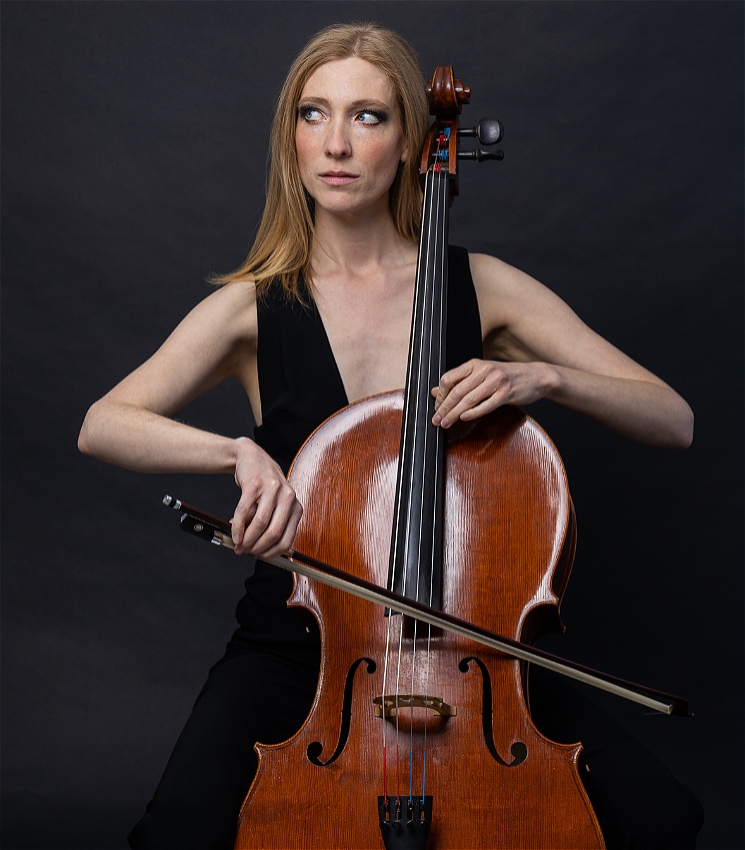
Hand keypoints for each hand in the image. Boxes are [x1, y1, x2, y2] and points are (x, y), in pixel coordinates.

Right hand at [230, 438, 302, 557]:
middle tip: (245, 552)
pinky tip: (233, 532)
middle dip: (257, 547)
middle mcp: (288, 497)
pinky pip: (244, 511)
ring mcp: (272, 489)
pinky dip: (237, 526)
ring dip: (246, 539)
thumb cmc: (263, 487)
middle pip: (274, 533)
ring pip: (260, 524)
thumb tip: (264, 552)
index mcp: (296, 507)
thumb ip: (272, 527)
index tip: (258, 556)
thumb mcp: (275, 506)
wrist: (251, 458)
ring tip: (238, 544)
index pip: (287, 539)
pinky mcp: (255, 484)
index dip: (270, 553)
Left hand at [431, 359, 551, 427]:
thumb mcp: (482, 375)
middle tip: (436, 420)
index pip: (449, 378)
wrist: (536, 376)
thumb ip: (460, 383)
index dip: (440, 395)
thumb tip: (435, 392)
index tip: (436, 407)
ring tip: (446, 423)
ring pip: (469, 399)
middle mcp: (484, 370)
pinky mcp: (506, 393)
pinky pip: (486, 405)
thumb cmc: (507, 377)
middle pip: (457, 391)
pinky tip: (464, 418)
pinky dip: (473, 413)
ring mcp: (496, 381)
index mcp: (475, 364)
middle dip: (444, 407)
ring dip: (454, 413)